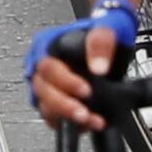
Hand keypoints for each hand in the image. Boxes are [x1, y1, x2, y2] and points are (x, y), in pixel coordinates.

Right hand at [27, 0, 147, 132]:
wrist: (110, 40)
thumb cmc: (102, 30)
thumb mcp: (105, 28)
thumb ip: (101, 44)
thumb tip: (98, 67)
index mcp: (46, 45)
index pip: (47, 68)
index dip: (65, 82)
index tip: (86, 90)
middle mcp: (41, 66)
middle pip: (42, 90)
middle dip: (64, 105)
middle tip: (84, 113)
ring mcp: (47, 85)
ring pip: (45, 106)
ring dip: (67, 118)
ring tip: (91, 121)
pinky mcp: (55, 101)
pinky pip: (54, 117)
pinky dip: (70, 124)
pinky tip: (88, 124)